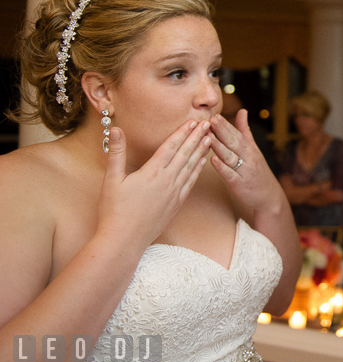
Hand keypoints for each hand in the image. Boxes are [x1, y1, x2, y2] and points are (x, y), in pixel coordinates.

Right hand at [97, 120, 210, 248]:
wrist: (124, 240)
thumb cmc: (114, 211)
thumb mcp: (111, 180)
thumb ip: (116, 153)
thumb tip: (116, 129)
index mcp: (151, 172)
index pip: (171, 146)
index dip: (183, 132)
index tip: (193, 121)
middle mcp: (167, 181)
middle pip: (185, 154)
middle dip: (197, 137)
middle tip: (208, 123)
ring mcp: (174, 193)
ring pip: (192, 167)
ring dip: (202, 151)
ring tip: (211, 138)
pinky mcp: (177, 204)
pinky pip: (191, 183)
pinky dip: (198, 170)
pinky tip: (204, 163)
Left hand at [207, 110, 284, 211]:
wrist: (269, 195)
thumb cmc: (257, 170)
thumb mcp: (253, 148)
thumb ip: (244, 130)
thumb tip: (242, 111)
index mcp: (249, 148)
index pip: (237, 134)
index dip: (225, 125)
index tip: (214, 115)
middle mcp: (248, 158)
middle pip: (234, 142)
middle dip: (222, 131)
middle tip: (210, 120)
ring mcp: (244, 171)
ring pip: (230, 157)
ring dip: (219, 146)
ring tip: (208, 137)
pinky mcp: (240, 185)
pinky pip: (230, 175)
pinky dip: (222, 168)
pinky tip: (213, 160)